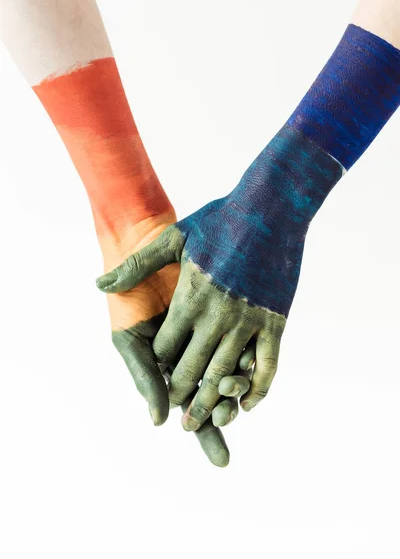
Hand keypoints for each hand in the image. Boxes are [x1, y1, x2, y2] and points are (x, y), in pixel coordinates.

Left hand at [97, 125, 342, 432]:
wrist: (271, 207)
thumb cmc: (220, 220)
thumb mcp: (173, 238)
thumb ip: (137, 265)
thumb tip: (100, 284)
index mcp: (189, 298)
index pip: (165, 347)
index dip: (159, 366)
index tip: (158, 378)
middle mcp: (216, 316)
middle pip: (191, 369)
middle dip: (181, 395)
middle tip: (179, 421)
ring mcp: (247, 320)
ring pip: (225, 374)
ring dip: (212, 403)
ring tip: (204, 424)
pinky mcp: (274, 320)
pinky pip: (267, 365)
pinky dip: (257, 389)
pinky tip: (247, 404)